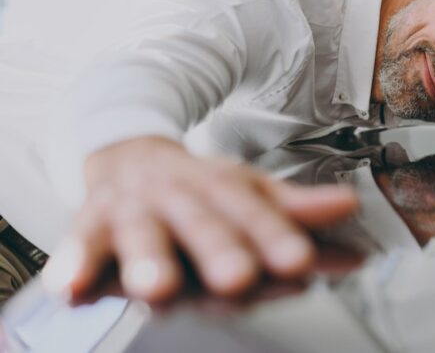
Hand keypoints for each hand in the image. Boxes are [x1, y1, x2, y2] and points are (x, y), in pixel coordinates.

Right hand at [42, 136, 357, 301]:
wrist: (133, 156)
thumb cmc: (202, 189)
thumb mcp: (251, 194)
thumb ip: (297, 211)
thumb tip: (352, 211)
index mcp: (225, 190)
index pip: (255, 214)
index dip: (277, 236)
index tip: (301, 260)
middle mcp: (182, 199)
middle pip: (203, 225)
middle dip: (220, 251)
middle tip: (239, 279)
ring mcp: (135, 212)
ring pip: (143, 236)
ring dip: (149, 262)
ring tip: (159, 289)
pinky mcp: (89, 227)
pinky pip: (80, 248)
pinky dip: (74, 267)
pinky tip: (72, 290)